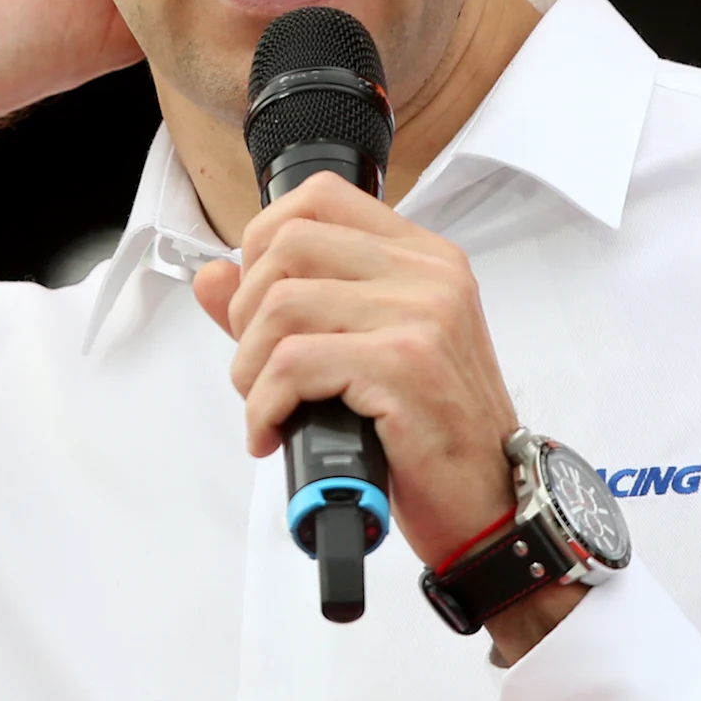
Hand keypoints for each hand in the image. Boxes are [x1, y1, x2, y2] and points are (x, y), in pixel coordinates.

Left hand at [194, 171, 524, 569]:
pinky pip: (292, 364)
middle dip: (246, 312)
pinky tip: (273, 434)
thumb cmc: (428, 433)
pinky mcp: (405, 364)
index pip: (321, 196)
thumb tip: (211, 276)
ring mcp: (421, 315)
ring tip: (267, 408)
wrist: (489, 505)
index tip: (255, 298)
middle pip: (288, 245)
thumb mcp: (363, 354)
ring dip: (250, 369)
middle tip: (257, 369)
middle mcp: (428, 274)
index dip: (263, 239)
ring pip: (280, 306)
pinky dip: (264, 406)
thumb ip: (286, 307)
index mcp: (423, 257)